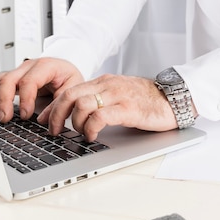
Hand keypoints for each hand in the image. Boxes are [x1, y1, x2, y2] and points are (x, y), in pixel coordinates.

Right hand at [0, 58, 83, 122]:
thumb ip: (58, 104)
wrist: (66, 70)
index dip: (25, 99)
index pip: (30, 81)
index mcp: (46, 66)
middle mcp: (29, 66)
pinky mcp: (13, 78)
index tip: (26, 115)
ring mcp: (19, 71)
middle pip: (9, 79)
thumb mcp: (72, 89)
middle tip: (6, 118)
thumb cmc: (68, 77)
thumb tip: (43, 119)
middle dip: (4, 100)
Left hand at [38, 74, 183, 140]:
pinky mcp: (128, 109)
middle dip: (55, 114)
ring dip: (74, 123)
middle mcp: (108, 85)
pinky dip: (90, 128)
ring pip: (81, 104)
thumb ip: (103, 100)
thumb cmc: (150, 101)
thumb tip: (82, 115)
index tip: (43, 119)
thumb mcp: (121, 95)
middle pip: (69, 95)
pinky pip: (100, 117)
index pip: (69, 90)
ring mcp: (118, 96)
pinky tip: (92, 136)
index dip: (52, 106)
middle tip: (52, 130)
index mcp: (104, 82)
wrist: (176, 98)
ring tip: (78, 133)